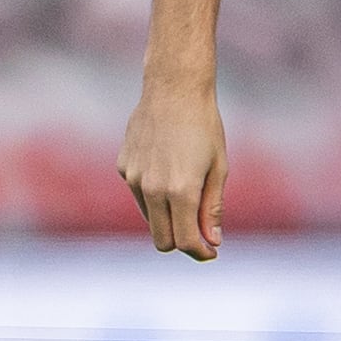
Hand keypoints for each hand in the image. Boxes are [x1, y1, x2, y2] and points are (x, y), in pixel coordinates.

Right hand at [118, 76, 227, 258]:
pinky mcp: (123, 167)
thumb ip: (212, 208)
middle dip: (182, 242)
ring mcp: (133, 178)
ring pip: (150, 218)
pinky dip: (154, 193)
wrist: (173, 89)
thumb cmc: (204, 127)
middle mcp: (152, 189)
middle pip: (162, 240)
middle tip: (200, 232)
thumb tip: (212, 241)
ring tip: (186, 189)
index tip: (211, 252)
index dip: (200, 252)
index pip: (185, 241)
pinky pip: (139, 194)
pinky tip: (166, 166)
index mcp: (180, 191)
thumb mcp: (218, 168)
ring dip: (168, 216)